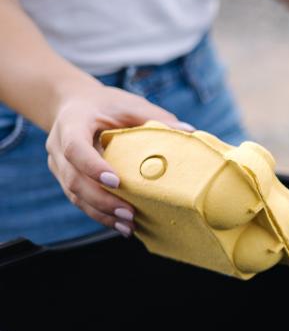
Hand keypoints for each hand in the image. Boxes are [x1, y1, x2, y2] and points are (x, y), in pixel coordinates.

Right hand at [45, 82, 192, 236]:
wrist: (73, 104)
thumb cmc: (106, 104)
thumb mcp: (129, 104)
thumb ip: (155, 117)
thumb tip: (189, 131)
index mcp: (72, 122)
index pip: (75, 148)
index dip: (93, 166)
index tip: (116, 181)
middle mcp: (58, 146)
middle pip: (73, 179)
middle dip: (101, 200)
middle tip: (129, 213)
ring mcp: (58, 164)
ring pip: (74, 194)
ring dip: (101, 213)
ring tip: (128, 226)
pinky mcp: (66, 178)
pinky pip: (79, 200)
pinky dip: (99, 214)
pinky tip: (120, 225)